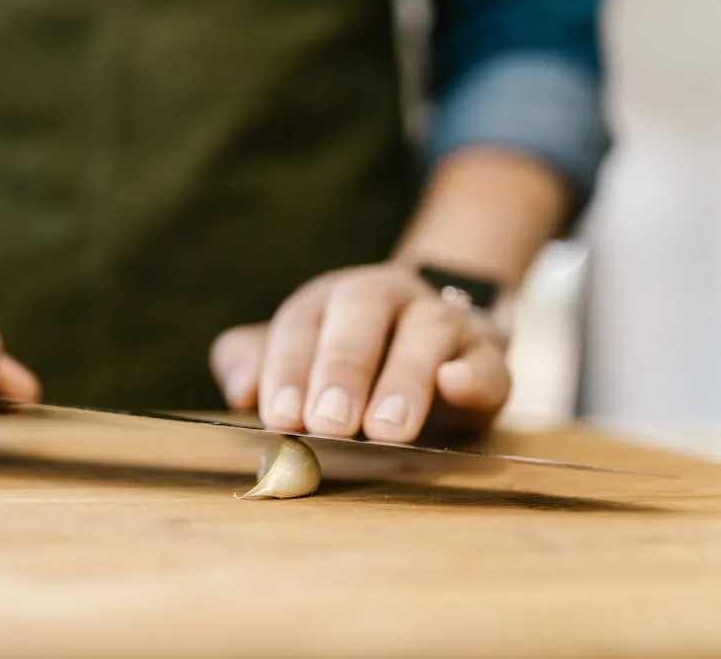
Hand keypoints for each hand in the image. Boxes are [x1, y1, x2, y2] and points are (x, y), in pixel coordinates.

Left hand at [210, 263, 510, 442]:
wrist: (439, 347)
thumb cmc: (346, 364)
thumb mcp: (294, 361)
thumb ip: (252, 365)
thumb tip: (240, 391)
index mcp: (330, 299)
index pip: (301, 323)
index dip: (288, 369)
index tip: (281, 419)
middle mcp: (386, 297)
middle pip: (361, 312)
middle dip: (342, 368)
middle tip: (328, 424)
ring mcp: (442, 320)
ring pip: (427, 330)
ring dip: (404, 379)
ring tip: (386, 431)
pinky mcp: (488, 356)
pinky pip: (487, 359)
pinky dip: (473, 374)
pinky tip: (455, 386)